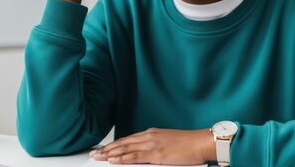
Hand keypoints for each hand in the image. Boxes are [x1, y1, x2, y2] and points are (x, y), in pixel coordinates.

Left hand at [89, 128, 215, 164]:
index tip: (103, 148)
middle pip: (123, 143)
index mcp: (151, 133)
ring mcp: (152, 144)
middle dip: (107, 149)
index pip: (127, 139)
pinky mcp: (157, 154)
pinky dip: (122, 158)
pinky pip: (135, 156)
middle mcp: (149, 136)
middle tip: (94, 153)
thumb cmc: (188, 144)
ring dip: (110, 154)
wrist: (201, 142)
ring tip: (98, 157)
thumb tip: (144, 155)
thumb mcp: (167, 143)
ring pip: (125, 148)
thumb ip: (154, 147)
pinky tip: (113, 160)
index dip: (114, 144)